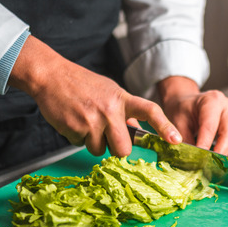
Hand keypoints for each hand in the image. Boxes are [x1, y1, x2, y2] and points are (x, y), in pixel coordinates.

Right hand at [8, 36, 181, 156]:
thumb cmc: (81, 84)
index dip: (164, 126)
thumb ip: (123, 110)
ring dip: (93, 142)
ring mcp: (93, 121)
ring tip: (85, 122)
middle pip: (124, 149)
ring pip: (100, 150)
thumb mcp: (109, 91)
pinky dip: (78, 138)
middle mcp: (110, 110)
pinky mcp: (76, 129)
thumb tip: (135, 129)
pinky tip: (73, 121)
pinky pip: (82, 146)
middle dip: (117, 150)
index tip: (176, 140)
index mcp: (122, 98)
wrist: (51, 76)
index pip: (150, 111)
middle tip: (108, 139)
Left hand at [157, 76, 227, 157]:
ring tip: (221, 163)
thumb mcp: (177, 121)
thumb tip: (191, 158)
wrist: (188, 102)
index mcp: (211, 101)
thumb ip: (184, 139)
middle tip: (210, 165)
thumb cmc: (184, 110)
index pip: (210, 126)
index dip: (205, 144)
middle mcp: (227, 106)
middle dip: (220, 152)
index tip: (200, 159)